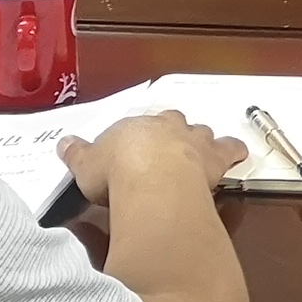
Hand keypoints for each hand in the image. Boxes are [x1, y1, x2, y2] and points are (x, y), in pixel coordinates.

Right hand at [61, 108, 249, 203]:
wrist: (149, 179)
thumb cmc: (114, 171)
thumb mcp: (84, 165)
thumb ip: (76, 153)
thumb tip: (64, 144)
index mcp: (136, 127)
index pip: (138, 126)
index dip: (139, 138)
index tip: (136, 148)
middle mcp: (167, 127)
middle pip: (173, 122)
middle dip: (172, 132)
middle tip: (168, 146)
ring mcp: (194, 140)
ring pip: (202, 132)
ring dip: (202, 141)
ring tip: (201, 151)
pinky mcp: (215, 158)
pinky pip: (230, 150)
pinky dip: (234, 151)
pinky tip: (237, 154)